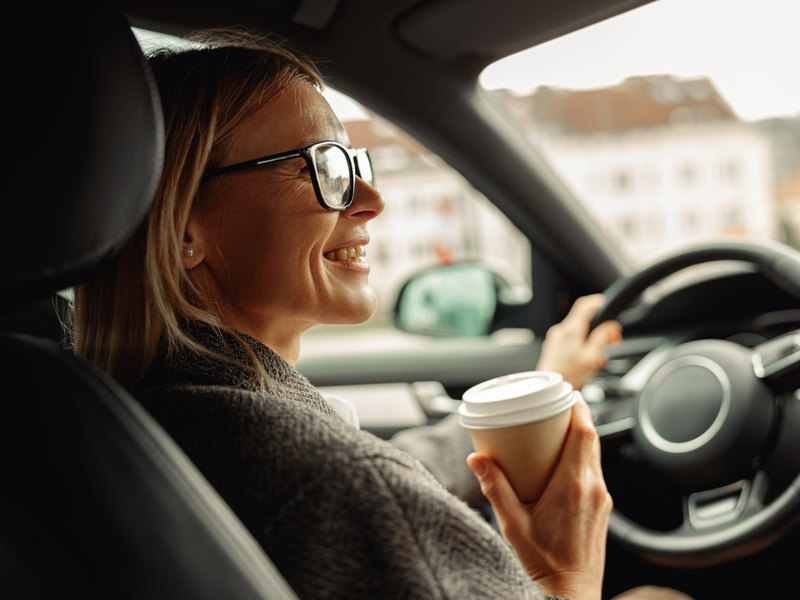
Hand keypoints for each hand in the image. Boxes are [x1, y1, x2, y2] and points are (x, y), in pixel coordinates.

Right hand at [466, 399, 611, 599]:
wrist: (570, 595)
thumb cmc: (544, 565)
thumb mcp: (512, 524)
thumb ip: (495, 488)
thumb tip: (477, 458)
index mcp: (573, 486)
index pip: (585, 434)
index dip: (579, 408)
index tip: (567, 393)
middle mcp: (593, 489)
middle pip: (591, 439)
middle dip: (576, 418)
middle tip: (555, 406)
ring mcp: (601, 500)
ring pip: (594, 456)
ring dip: (579, 438)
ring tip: (556, 430)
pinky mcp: (601, 510)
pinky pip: (595, 473)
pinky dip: (581, 458)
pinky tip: (562, 463)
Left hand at [536, 294, 621, 388]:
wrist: (550, 388)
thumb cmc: (568, 375)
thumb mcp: (591, 357)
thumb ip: (602, 339)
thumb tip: (612, 326)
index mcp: (571, 330)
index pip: (585, 305)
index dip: (598, 302)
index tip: (607, 306)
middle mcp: (561, 331)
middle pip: (584, 320)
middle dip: (600, 329)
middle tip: (612, 340)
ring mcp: (556, 338)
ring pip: (579, 332)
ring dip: (592, 341)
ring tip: (600, 358)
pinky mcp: (554, 347)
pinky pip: (571, 341)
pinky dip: (582, 347)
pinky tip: (589, 362)